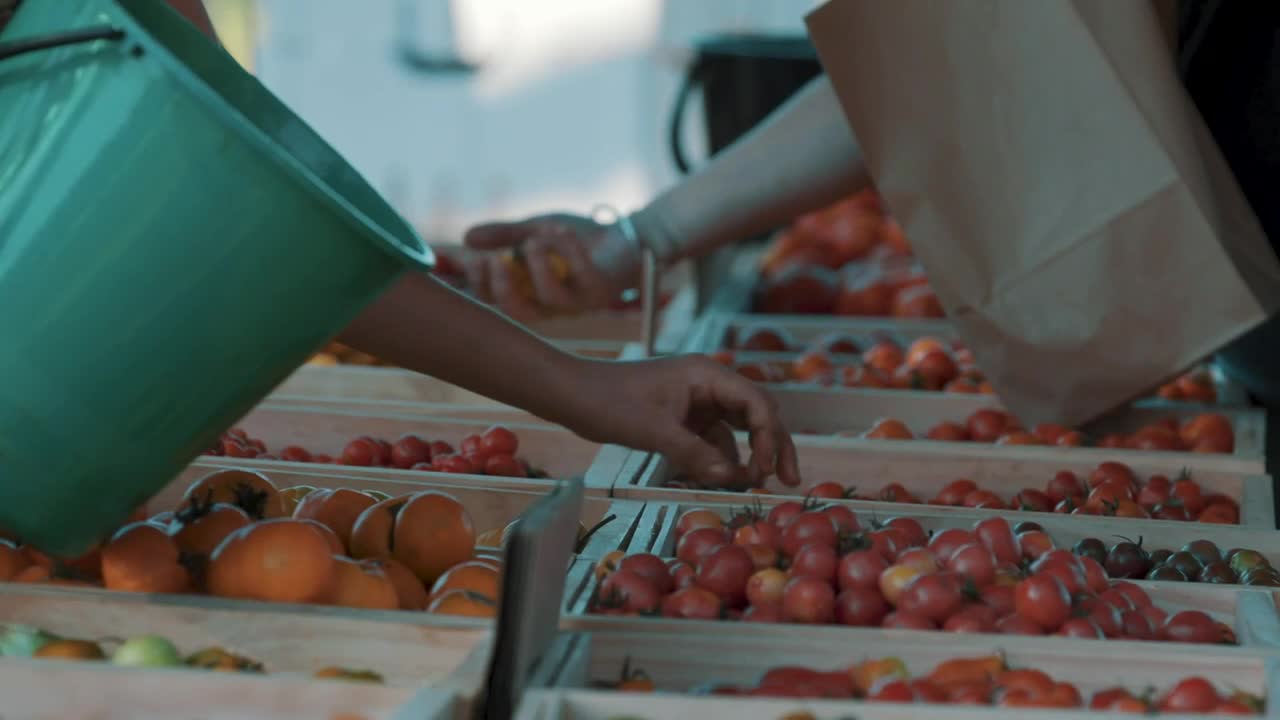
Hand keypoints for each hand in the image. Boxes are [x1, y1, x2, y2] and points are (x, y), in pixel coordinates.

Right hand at [461, 213, 639, 320]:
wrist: (624, 237)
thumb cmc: (576, 240)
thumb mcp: (533, 231)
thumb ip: (503, 234)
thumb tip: (465, 237)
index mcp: (529, 296)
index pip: (494, 303)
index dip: (476, 287)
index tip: (467, 260)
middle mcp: (551, 307)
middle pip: (518, 313)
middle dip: (501, 289)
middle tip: (494, 261)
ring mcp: (578, 301)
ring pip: (550, 298)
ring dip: (537, 266)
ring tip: (534, 241)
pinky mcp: (602, 289)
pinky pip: (582, 274)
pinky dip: (567, 248)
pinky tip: (560, 229)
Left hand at [557, 354, 799, 487]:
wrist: (573, 395)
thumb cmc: (609, 402)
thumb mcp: (654, 432)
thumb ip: (695, 454)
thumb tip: (731, 477)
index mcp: (708, 374)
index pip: (757, 403)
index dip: (770, 437)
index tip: (766, 469)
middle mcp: (710, 384)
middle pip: (758, 414)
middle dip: (774, 446)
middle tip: (790, 479)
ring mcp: (698, 401)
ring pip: (739, 429)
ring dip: (750, 455)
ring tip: (755, 484)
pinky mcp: (685, 418)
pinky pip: (716, 439)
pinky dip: (722, 459)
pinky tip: (723, 480)